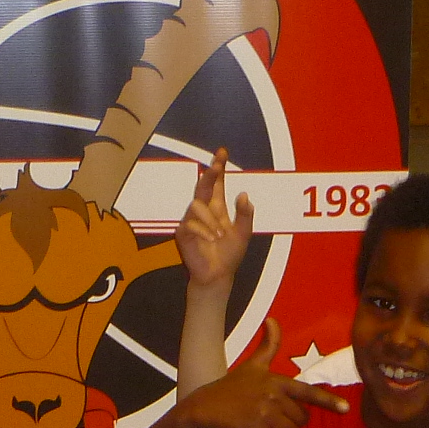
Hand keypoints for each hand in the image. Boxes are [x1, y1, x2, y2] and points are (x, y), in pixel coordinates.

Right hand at [175, 149, 254, 285]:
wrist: (218, 275)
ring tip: (220, 234)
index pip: (217, 183)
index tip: (222, 152)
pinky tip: (211, 239)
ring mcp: (191, 221)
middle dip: (209, 175)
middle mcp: (203, 211)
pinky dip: (203, 230)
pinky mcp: (183, 233)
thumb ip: (245, 215)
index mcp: (218, 208)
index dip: (218, 167)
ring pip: (196, 206)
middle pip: (203, 186)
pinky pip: (190, 224)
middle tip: (215, 167)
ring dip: (211, 219)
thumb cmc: (229, 254)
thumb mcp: (244, 233)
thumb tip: (244, 194)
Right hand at [175, 318, 348, 427]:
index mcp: (276, 381)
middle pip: (301, 419)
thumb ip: (268, 344)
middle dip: (293, 424)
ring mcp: (263, 414)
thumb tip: (273, 319)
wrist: (203, 407)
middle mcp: (273, 396)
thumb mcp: (252, 365)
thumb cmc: (231, 387)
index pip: (308, 391)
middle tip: (273, 420)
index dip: (328, 401)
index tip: (346, 409)